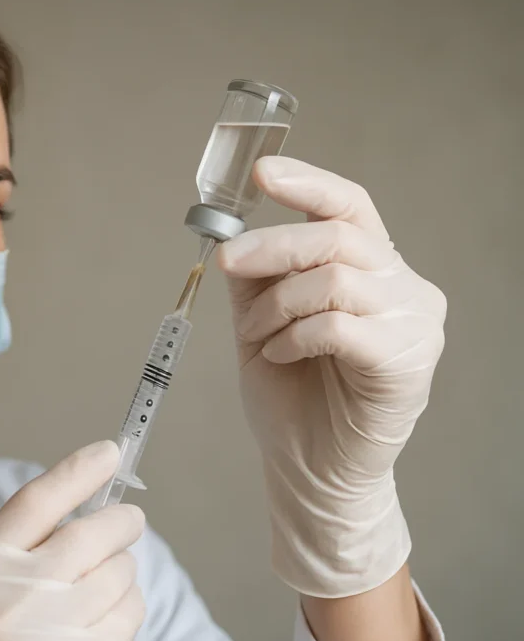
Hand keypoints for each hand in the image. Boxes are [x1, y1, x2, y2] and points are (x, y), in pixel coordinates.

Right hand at [0, 441, 146, 640]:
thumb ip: (13, 554)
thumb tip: (84, 519)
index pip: (36, 501)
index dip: (78, 471)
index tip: (110, 451)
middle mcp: (9, 593)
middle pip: (90, 534)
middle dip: (121, 524)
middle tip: (130, 522)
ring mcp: (43, 634)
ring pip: (117, 576)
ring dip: (123, 574)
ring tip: (105, 585)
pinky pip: (125, 620)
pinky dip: (127, 610)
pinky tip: (108, 618)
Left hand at [219, 156, 446, 598]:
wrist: (310, 467)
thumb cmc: (292, 395)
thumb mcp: (262, 323)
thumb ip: (257, 279)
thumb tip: (234, 236)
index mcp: (371, 268)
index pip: (350, 206)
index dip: (308, 184)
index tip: (263, 173)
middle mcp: (402, 286)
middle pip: (336, 237)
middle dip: (270, 246)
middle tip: (228, 263)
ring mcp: (412, 323)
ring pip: (334, 279)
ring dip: (277, 305)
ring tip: (259, 336)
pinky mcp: (406, 362)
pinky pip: (338, 325)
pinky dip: (294, 336)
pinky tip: (279, 355)